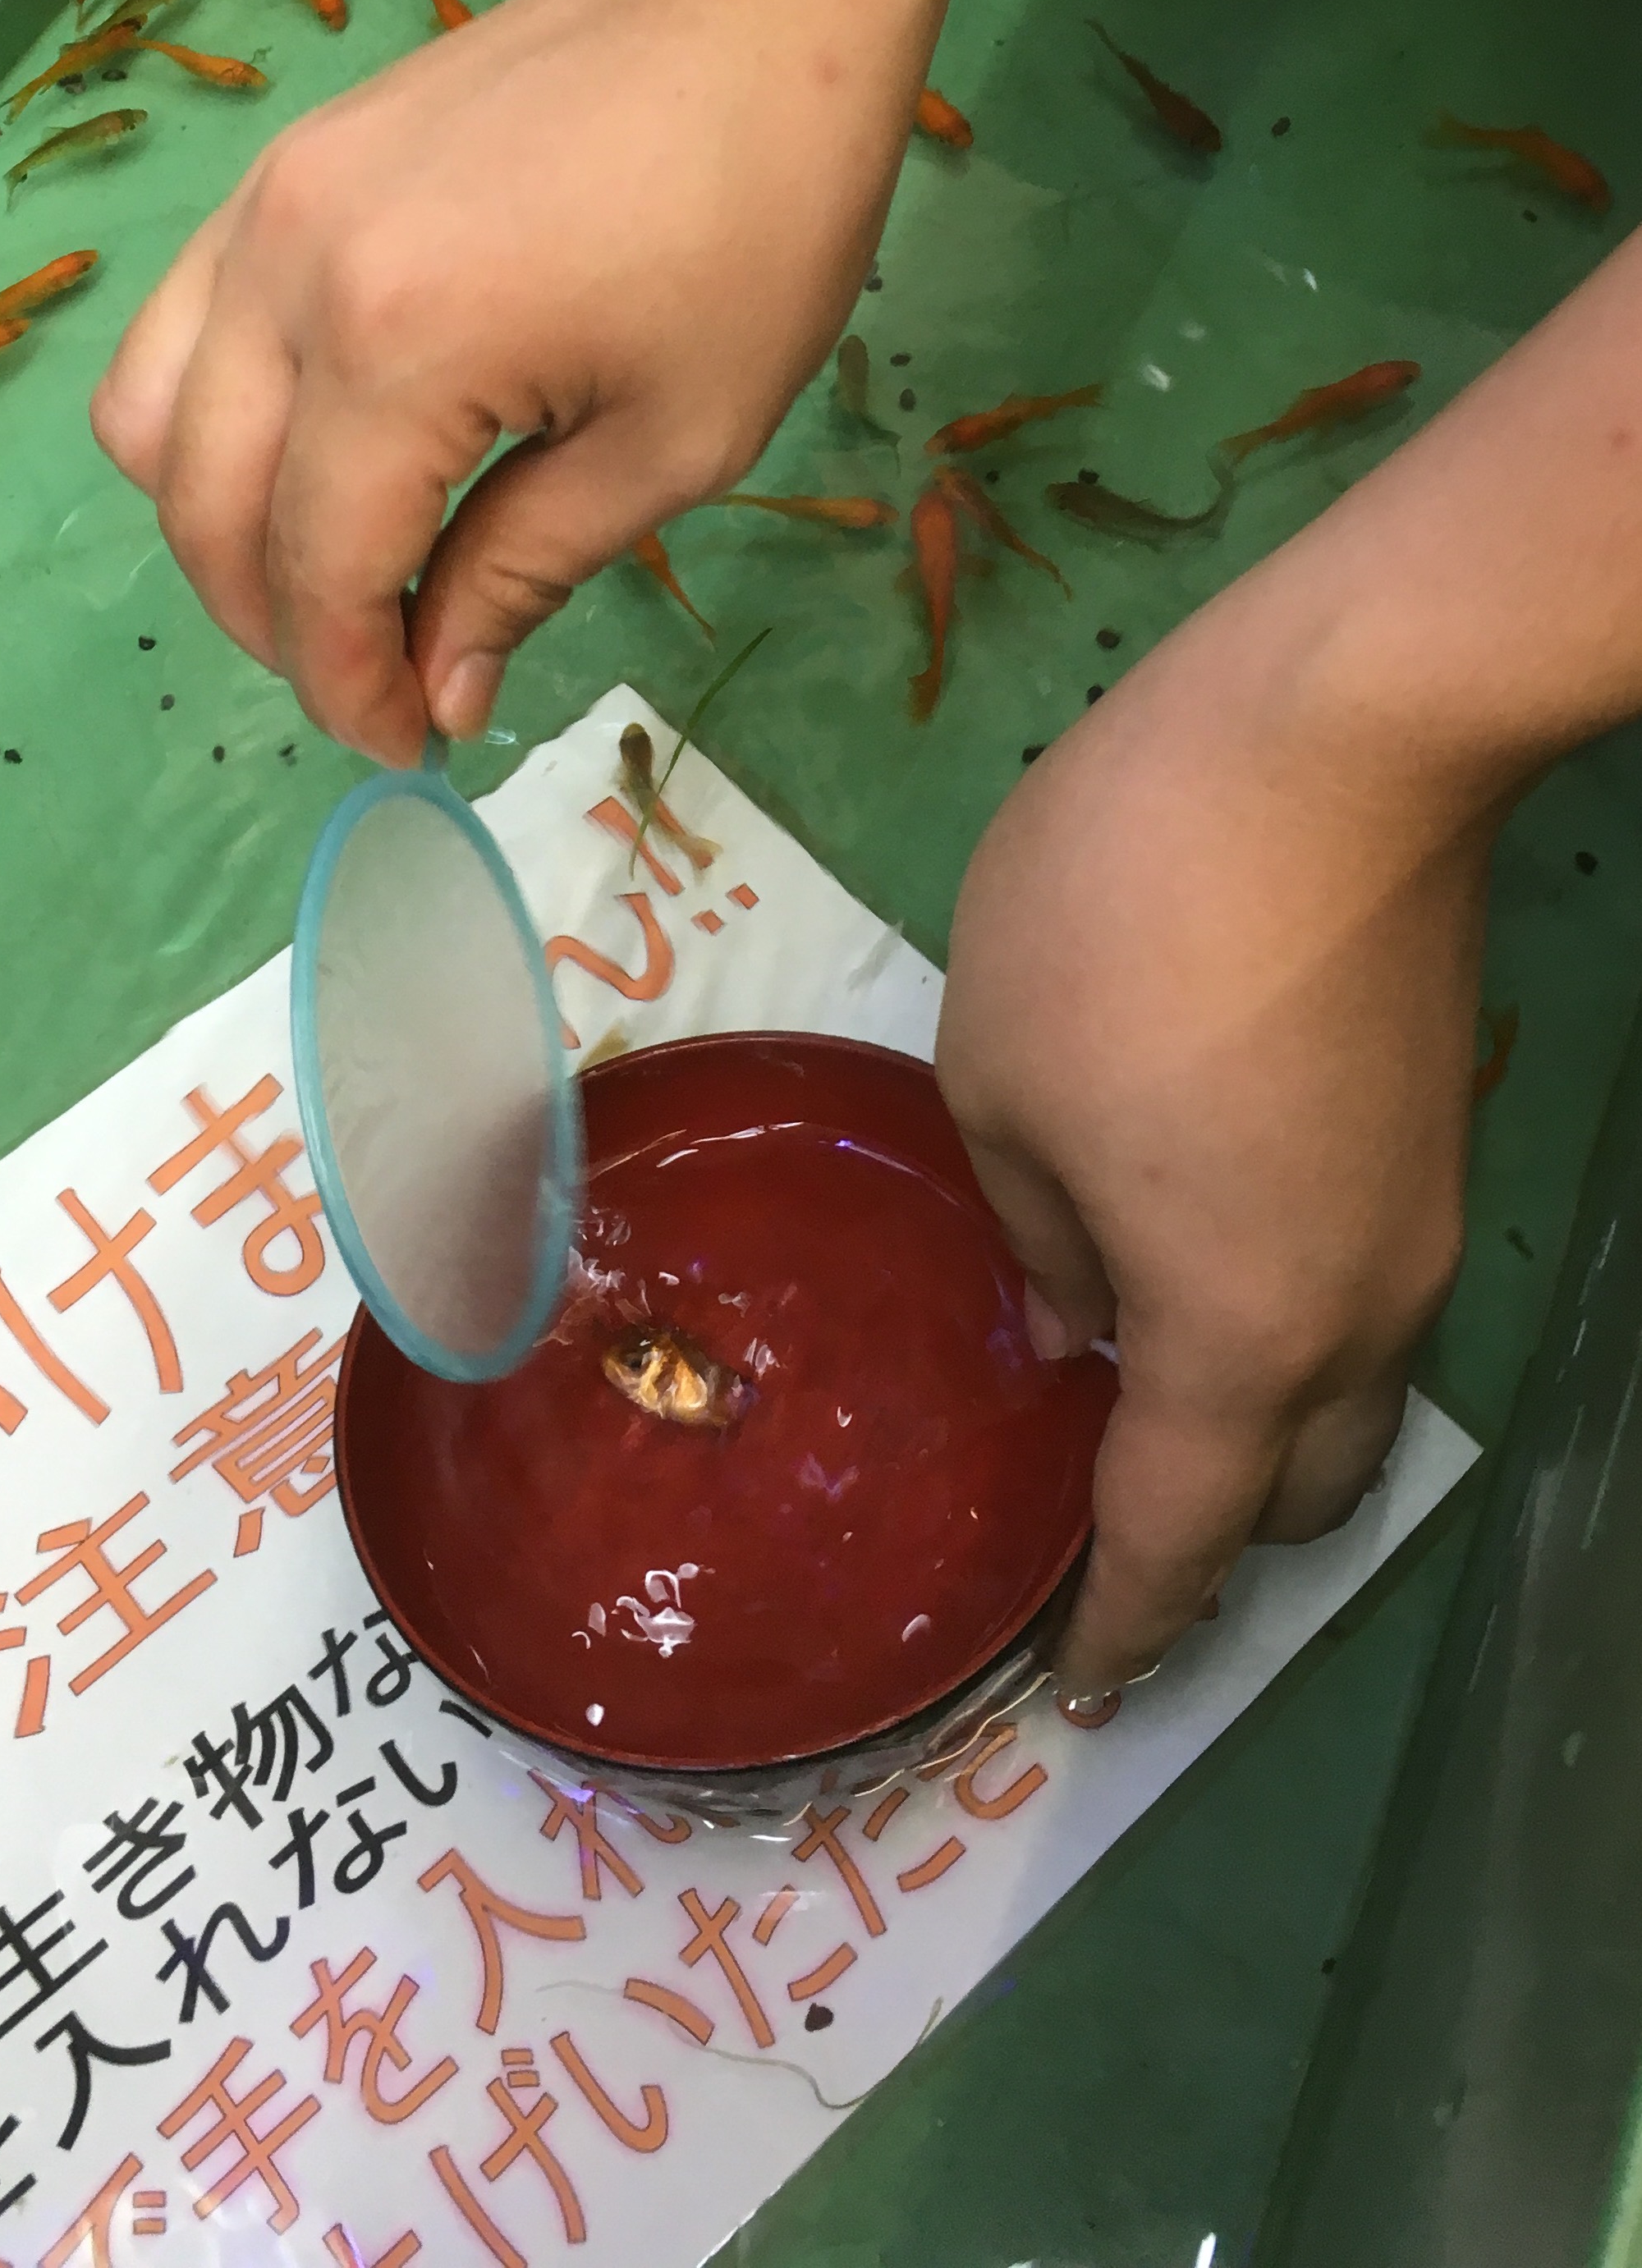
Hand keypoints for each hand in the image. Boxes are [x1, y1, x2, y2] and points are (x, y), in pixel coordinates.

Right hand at [91, 0, 917, 759]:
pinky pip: (179, 327)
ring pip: (149, 418)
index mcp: (397, 351)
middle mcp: (290, 274)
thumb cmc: (755, 220)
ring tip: (337, 580)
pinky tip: (321, 460)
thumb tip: (442, 691)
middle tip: (383, 684)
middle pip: (204, 509)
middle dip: (279, 629)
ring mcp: (265, 206)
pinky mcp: (278, 168)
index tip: (414, 746)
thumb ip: (525, 571)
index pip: (319, 571)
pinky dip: (214, 423)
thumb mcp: (673, 440)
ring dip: (220, 529)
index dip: (352, 684)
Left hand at [935, 554, 1500, 1715]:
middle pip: (1298, 1494)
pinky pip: (1363, 1294)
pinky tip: (1199, 1262)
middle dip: (1204, 1538)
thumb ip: (1033, 1228)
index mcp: (1236, 1334)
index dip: (1124, 1628)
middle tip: (1097, 1519)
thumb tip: (1081, 1310)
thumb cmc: (1123, 915)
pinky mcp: (1431, 1131)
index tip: (1078, 1692)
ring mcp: (1417, 1221)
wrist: (1336, 736)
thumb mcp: (997, 1072)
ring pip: (1349, 1396)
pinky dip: (1290, 1328)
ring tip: (1141, 1391)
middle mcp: (1358, 1313)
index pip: (1175, 1539)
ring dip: (1257, 1426)